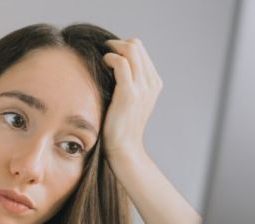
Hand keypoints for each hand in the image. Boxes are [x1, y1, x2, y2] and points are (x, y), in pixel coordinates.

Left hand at [101, 38, 162, 164]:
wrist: (123, 148)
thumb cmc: (120, 126)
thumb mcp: (130, 102)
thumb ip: (128, 84)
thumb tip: (112, 67)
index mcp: (154, 83)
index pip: (140, 51)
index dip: (122, 47)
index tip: (107, 53)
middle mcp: (151, 83)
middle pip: (136, 46)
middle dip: (117, 44)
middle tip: (101, 52)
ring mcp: (142, 87)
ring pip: (130, 50)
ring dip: (112, 49)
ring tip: (101, 58)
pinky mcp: (129, 93)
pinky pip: (121, 63)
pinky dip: (109, 58)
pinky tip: (101, 65)